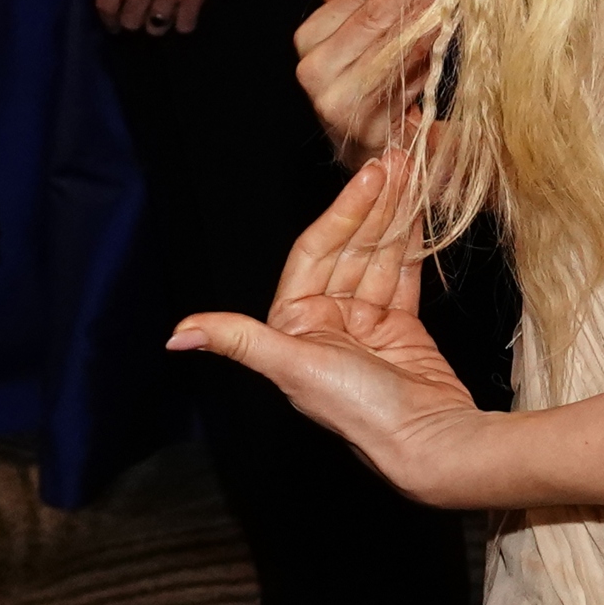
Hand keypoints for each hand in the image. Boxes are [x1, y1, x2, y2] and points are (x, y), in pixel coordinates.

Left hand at [72, 0, 214, 34]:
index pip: (105, 4)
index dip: (107, 18)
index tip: (112, 23)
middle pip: (129, 20)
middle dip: (132, 20)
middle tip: (138, 17)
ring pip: (154, 26)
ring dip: (155, 24)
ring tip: (160, 17)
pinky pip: (184, 26)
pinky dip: (183, 23)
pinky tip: (183, 15)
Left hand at [170, 154, 493, 505]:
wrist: (428, 445)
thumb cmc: (359, 411)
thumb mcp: (294, 369)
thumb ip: (239, 341)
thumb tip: (176, 336)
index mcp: (294, 325)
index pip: (315, 251)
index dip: (342, 211)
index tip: (368, 176)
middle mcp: (326, 321)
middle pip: (349, 247)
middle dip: (373, 204)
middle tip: (398, 159)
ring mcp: (364, 323)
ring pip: (377, 255)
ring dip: (395, 214)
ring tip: (414, 171)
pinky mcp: (400, 328)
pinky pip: (402, 274)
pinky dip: (412, 242)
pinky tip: (419, 208)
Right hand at [293, 0, 445, 160]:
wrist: (374, 145)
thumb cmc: (368, 77)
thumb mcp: (348, 24)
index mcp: (309, 39)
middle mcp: (315, 70)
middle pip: (374, 16)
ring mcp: (337, 101)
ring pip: (391, 45)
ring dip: (427, 12)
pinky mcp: (366, 125)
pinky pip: (404, 79)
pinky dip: (428, 52)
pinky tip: (447, 28)